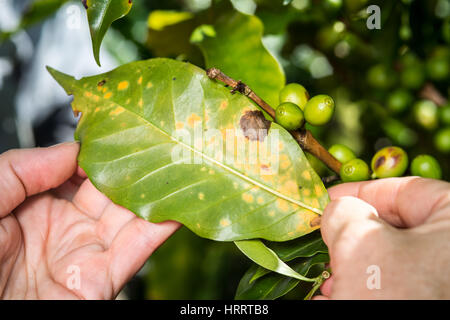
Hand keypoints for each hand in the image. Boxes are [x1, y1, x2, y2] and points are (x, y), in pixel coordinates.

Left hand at [0, 142, 179, 298]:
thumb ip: (22, 169)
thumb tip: (72, 150)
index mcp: (33, 207)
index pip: (78, 170)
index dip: (99, 151)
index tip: (119, 130)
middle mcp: (64, 228)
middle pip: (110, 190)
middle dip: (134, 166)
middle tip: (158, 140)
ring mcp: (86, 253)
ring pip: (131, 215)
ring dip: (156, 190)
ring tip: (177, 162)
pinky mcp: (103, 281)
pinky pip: (138, 249)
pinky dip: (162, 226)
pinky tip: (178, 203)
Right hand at [315, 177, 449, 298]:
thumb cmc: (393, 296)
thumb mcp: (356, 241)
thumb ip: (344, 211)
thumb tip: (339, 210)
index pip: (408, 190)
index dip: (361, 191)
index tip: (329, 198)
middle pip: (398, 228)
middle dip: (354, 236)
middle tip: (328, 239)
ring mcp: (443, 283)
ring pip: (394, 262)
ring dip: (354, 267)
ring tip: (330, 278)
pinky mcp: (432, 299)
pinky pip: (398, 286)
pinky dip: (365, 287)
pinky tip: (337, 297)